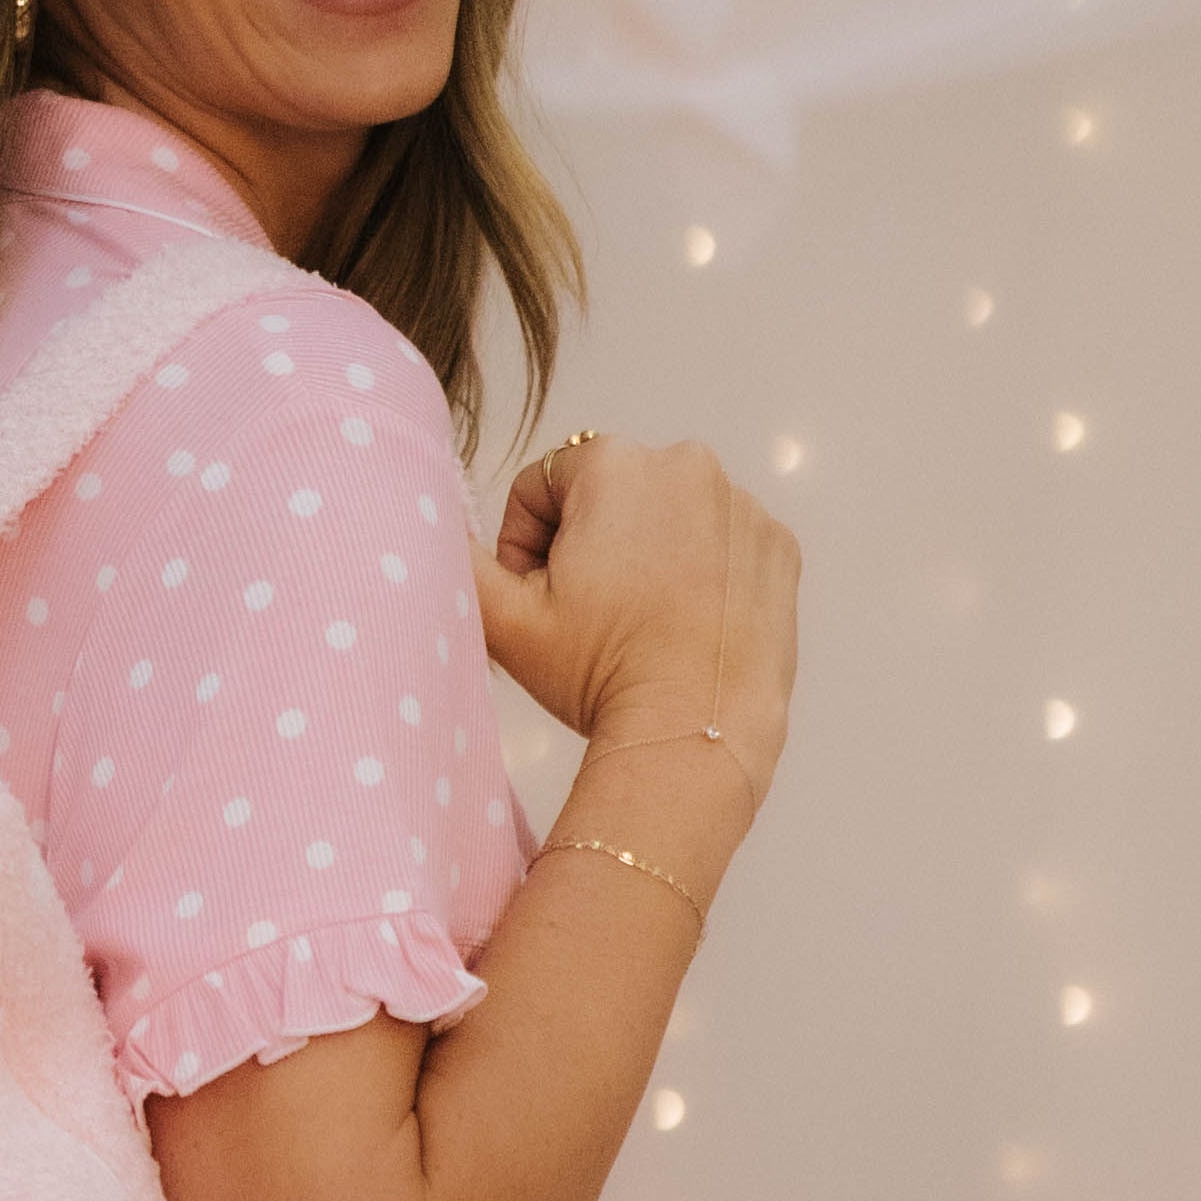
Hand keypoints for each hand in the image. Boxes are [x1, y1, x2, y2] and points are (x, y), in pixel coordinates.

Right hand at [476, 432, 798, 801]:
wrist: (695, 737)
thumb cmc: (599, 676)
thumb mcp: (502, 620)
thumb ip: (452, 556)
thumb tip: (422, 517)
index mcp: (614, 463)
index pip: (542, 485)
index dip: (527, 546)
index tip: (542, 602)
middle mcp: (687, 464)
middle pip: (610, 496)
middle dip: (590, 547)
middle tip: (590, 622)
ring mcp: (743, 505)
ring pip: (669, 519)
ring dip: (647, 559)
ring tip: (639, 628)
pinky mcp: (778, 548)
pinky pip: (723, 545)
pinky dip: (703, 577)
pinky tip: (685, 628)